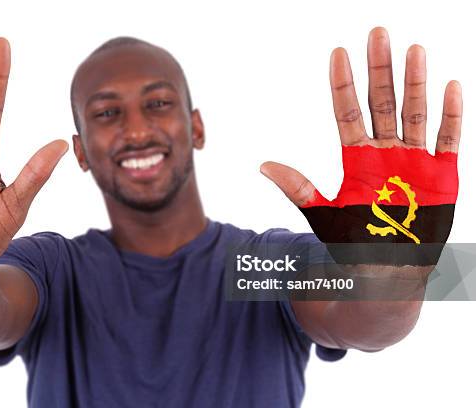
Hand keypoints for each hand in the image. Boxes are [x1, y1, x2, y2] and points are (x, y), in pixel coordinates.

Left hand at [261, 27, 460, 262]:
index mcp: (356, 158)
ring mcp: (414, 160)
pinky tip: (451, 86)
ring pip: (415, 112)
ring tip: (412, 49)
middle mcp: (385, 152)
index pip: (347, 112)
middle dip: (380, 69)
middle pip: (382, 103)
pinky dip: (450, 115)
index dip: (343, 84)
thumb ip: (297, 188)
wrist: (387, 271)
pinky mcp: (441, 174)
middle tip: (378, 33)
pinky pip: (447, 139)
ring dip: (415, 82)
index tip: (337, 53)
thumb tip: (263, 165)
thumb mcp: (323, 214)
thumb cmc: (354, 243)